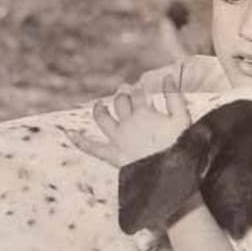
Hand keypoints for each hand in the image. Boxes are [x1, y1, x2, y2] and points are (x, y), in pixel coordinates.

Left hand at [67, 75, 190, 166]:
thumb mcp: (182, 118)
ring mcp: (117, 138)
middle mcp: (127, 123)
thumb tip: (169, 76)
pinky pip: (92, 148)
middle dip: (122, 95)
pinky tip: (69, 133)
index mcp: (143, 112)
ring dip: (99, 110)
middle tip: (124, 93)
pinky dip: (80, 141)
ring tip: (99, 105)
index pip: (138, 94)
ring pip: (102, 118)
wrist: (171, 174)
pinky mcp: (112, 155)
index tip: (142, 91)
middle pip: (120, 102)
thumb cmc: (180, 145)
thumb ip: (175, 96)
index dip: (139, 90)